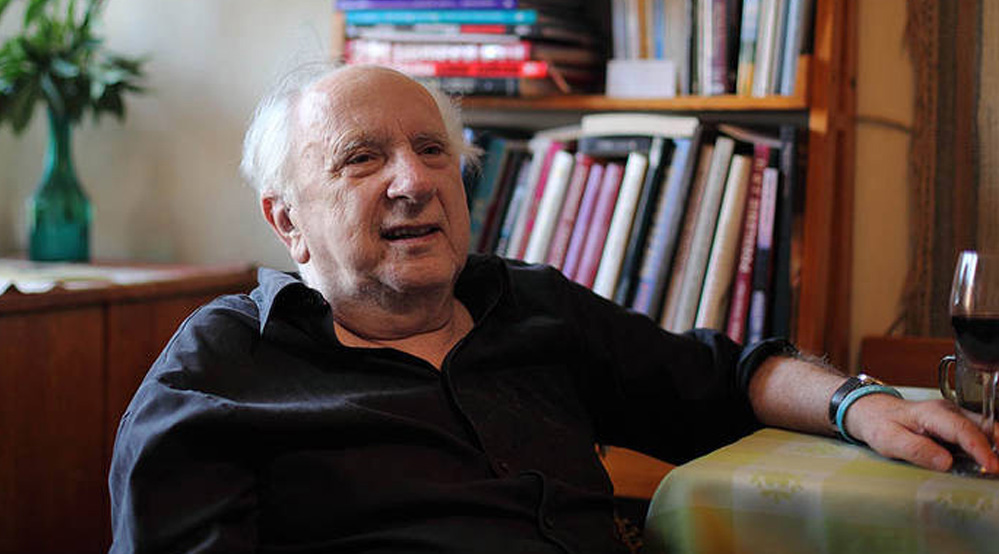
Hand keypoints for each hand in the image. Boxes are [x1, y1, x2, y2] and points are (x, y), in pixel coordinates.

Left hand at [844, 393, 998, 471]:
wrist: (872, 411)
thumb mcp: (889, 440)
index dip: (980, 449)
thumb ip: (917, 450)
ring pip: (983, 429)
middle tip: (997, 468)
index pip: (963, 430)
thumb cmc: (879, 424)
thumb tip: (946, 462)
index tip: (991, 466)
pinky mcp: (955, 424)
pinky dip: (985, 446)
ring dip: (993, 446)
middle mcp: (948, 411)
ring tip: (993, 466)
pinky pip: (977, 434)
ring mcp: (954, 416)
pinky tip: (986, 462)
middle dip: (996, 446)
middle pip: (982, 427)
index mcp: (932, 414)